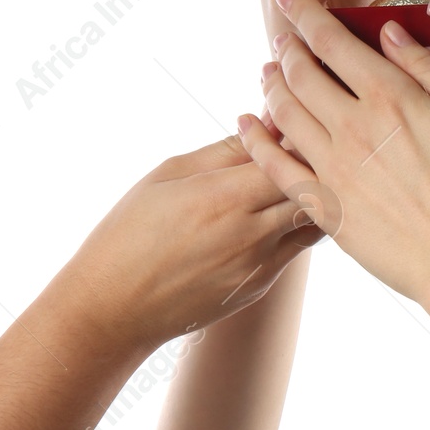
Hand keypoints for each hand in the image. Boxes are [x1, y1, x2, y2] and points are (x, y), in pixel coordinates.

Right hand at [60, 136, 320, 354]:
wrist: (112, 309)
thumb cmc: (131, 232)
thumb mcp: (169, 175)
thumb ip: (226, 150)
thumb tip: (266, 122)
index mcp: (226, 197)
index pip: (293, 155)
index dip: (299, 135)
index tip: (291, 121)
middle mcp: (252, 233)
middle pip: (316, 188)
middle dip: (315, 161)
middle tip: (302, 145)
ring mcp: (260, 264)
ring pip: (316, 220)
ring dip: (314, 195)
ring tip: (294, 177)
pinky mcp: (260, 285)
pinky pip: (296, 247)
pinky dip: (296, 223)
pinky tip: (274, 211)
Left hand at [237, 0, 429, 311]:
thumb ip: (427, 67)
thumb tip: (391, 29)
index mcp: (391, 95)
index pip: (332, 40)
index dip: (306, 14)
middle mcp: (354, 126)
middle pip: (301, 72)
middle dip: (287, 46)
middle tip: (281, 34)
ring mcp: (335, 168)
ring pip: (284, 113)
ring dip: (271, 85)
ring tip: (269, 71)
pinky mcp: (327, 207)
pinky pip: (275, 167)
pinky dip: (256, 139)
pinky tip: (248, 124)